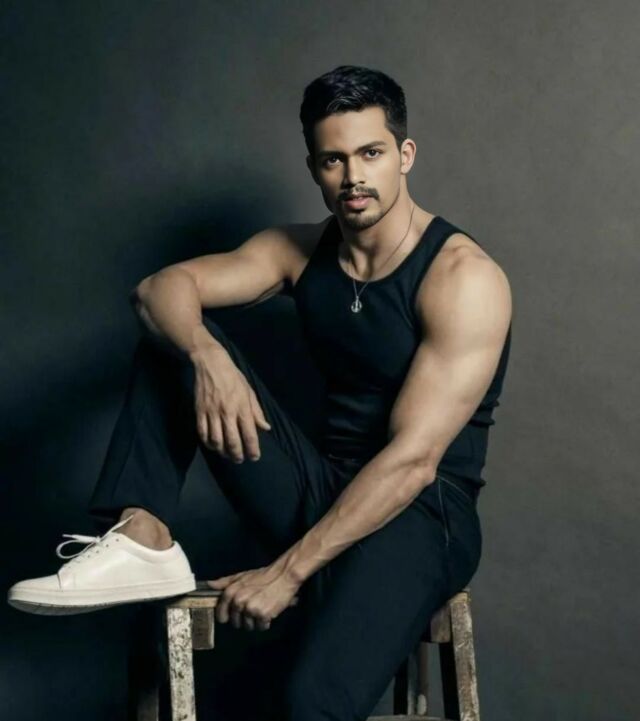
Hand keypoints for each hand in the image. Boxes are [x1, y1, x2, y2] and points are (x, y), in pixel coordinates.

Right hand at [190, 343, 271, 462]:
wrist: (211, 364)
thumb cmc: (234, 378)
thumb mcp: (249, 392)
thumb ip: (257, 412)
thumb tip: (266, 428)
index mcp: (242, 407)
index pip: (249, 434)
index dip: (252, 449)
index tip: (254, 457)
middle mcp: (227, 412)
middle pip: (232, 441)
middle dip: (237, 455)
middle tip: (239, 460)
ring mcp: (212, 413)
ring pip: (216, 441)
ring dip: (222, 452)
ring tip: (227, 454)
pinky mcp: (199, 412)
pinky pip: (202, 433)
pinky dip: (208, 443)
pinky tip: (213, 445)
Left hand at [206, 563, 300, 631]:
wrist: (283, 576)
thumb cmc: (262, 576)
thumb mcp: (241, 576)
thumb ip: (224, 582)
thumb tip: (209, 585)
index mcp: (231, 592)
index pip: (221, 614)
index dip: (226, 617)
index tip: (232, 616)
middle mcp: (238, 601)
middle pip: (235, 622)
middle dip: (243, 618)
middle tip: (253, 607)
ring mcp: (250, 609)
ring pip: (248, 626)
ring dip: (255, 621)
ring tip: (262, 609)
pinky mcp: (262, 615)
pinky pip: (261, 627)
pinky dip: (265, 622)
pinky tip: (269, 612)